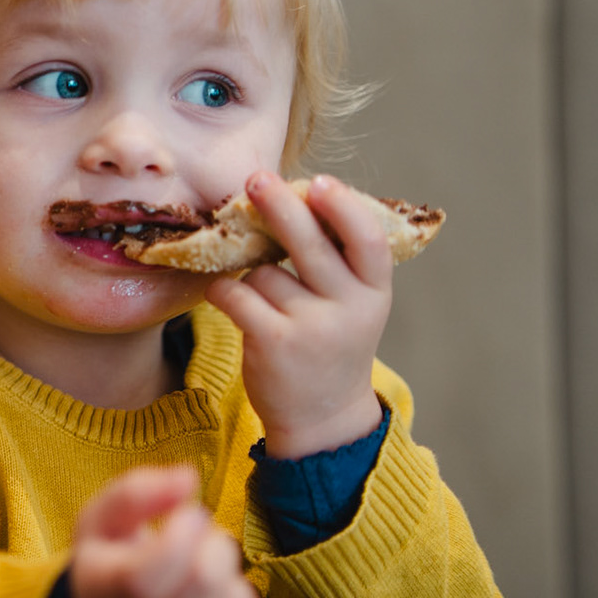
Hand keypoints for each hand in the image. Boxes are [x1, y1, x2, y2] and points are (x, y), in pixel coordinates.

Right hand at [70, 465, 272, 597]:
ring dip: (227, 576)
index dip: (181, 533)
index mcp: (106, 597)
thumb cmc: (109, 573)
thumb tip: (188, 478)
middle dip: (211, 544)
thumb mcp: (100, 525)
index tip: (184, 516)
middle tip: (192, 543)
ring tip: (195, 579)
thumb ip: (136, 492)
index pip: (148, 576)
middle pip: (206, 578)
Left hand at [206, 171, 389, 459]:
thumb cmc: (331, 345)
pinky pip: (234, 294)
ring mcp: (311, 327)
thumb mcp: (353, 306)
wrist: (323, 417)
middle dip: (280, 205)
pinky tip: (226, 298)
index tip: (318, 182)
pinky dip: (222, 290)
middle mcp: (349, 308)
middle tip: (256, 179)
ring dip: (252, 277)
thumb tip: (290, 200)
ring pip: (262, 272)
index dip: (343, 206)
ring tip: (266, 304)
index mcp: (374, 292)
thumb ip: (336, 264)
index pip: (366, 239)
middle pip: (309, 243)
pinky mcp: (273, 342)